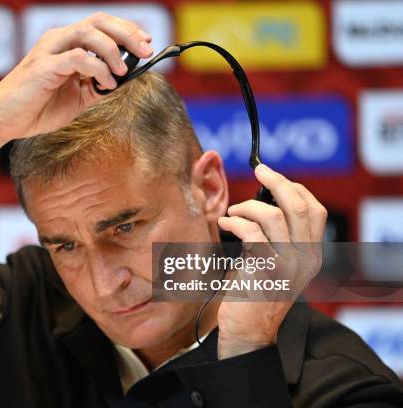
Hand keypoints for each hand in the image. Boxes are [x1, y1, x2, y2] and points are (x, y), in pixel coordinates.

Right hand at [0, 13, 153, 167]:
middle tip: (147, 50)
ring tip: (124, 71)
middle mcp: (58, 40)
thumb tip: (126, 81)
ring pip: (88, 33)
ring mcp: (49, 51)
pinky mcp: (43, 67)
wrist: (4, 122)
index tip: (148, 44)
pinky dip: (98, 68)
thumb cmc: (36, 108)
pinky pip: (78, 58)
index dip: (127, 30)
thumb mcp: (76, 97)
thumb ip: (98, 86)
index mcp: (66, 44)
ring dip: (113, 50)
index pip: (101, 25)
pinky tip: (106, 84)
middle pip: (99, 21)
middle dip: (128, 33)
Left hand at [215, 164, 326, 358]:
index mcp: (312, 255)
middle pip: (299, 206)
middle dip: (277, 182)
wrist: (248, 330)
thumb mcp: (276, 263)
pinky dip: (235, 222)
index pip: (314, 210)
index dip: (294, 188)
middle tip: (259, 171)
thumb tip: (264, 201)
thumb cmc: (255, 293)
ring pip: (274, 215)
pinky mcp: (264, 270)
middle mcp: (305, 258)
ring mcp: (287, 264)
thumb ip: (278, 237)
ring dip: (248, 206)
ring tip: (233, 212)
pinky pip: (251, 233)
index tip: (273, 177)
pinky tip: (225, 224)